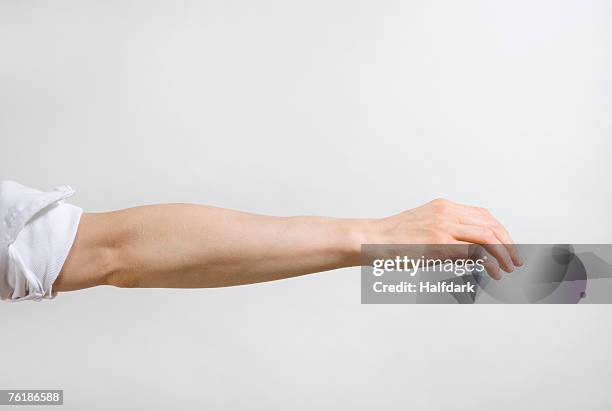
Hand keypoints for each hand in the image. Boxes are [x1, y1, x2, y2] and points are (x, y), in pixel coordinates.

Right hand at [364, 198, 522, 278]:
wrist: (370, 239)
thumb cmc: (391, 239)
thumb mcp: (422, 228)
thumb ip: (446, 234)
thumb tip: (470, 252)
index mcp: (443, 206)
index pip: (483, 214)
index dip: (500, 231)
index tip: (508, 245)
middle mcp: (446, 212)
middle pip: (490, 224)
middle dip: (508, 243)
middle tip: (515, 259)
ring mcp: (443, 226)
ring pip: (487, 236)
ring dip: (503, 253)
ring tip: (509, 268)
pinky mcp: (439, 243)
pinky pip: (474, 250)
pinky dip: (490, 262)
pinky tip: (494, 271)